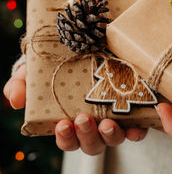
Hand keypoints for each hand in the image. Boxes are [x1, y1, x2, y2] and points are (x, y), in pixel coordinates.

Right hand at [3, 64, 146, 155]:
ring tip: (107, 123)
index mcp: (71, 120)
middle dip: (87, 136)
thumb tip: (15, 100)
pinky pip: (138, 128)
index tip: (63, 124)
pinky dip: (137, 131)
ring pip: (114, 138)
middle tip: (83, 120)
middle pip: (91, 144)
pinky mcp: (135, 111)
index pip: (68, 139)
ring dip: (110, 135)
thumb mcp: (37, 69)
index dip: (65, 137)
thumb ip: (22, 83)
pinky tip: (135, 127)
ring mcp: (116, 119)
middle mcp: (95, 124)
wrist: (91, 44)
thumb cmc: (61, 63)